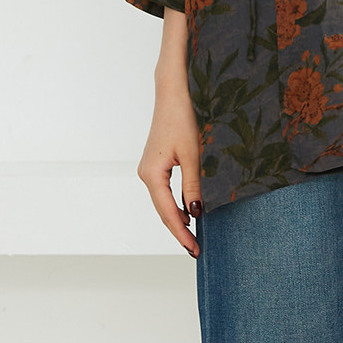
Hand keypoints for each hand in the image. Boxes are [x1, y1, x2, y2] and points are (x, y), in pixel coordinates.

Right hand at [137, 6, 202, 257]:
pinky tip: (188, 212)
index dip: (182, 234)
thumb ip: (194, 187)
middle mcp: (146, 174)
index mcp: (152, 175)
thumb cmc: (183, 119)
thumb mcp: (194, 155)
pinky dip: (175, 204)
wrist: (173, 92)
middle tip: (196, 250)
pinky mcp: (156, 163)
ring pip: (163, 202)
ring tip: (194, 237)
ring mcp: (149, 168)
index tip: (195, 250)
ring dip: (178, 219)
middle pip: (163, 211)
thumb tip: (197, 214)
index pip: (168, 213)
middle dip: (179, 231)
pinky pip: (164, 191)